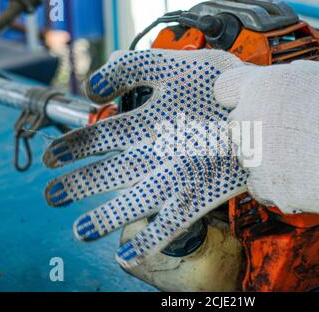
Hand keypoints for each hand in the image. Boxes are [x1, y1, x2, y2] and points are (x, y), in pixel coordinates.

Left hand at [43, 49, 247, 267]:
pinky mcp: (201, 196)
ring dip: (102, 218)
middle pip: (107, 174)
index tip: (55, 156)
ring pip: (132, 204)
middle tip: (53, 195)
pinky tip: (125, 255)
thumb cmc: (219, 85)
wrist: (265, 110)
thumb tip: (92, 87)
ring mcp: (178, 178)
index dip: (72, 146)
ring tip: (80, 231)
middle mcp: (158, 152)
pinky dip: (146, 242)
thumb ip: (129, 68)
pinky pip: (169, 226)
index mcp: (149, 120)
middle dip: (76, 185)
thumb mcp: (172, 63)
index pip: (98, 135)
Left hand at [215, 60, 318, 214]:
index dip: (237, 95)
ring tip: (299, 155)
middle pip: (236, 125)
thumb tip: (274, 83)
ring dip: (263, 155)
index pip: (224, 89)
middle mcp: (248, 120)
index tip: (248, 102)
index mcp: (258, 88)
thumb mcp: (316, 76)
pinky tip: (295, 174)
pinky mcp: (267, 187)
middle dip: (253, 126)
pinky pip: (256, 184)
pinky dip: (272, 182)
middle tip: (283, 132)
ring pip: (246, 156)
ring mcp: (255, 157)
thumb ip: (283, 80)